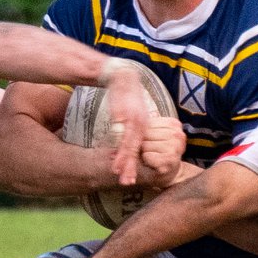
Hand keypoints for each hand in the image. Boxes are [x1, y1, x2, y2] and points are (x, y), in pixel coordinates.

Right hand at [103, 65, 165, 186]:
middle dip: (130, 166)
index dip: (135, 166)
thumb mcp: (133, 115)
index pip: (141, 150)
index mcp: (144, 126)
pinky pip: (120, 127)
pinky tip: (113, 150)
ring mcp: (132, 117)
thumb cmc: (126, 98)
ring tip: (117, 170)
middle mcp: (141, 123)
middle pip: (136, 149)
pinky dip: (117, 139)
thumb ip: (132, 131)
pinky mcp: (122, 110)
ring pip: (129, 140)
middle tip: (126, 182)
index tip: (130, 181)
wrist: (121, 76)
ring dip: (123, 157)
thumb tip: (129, 147)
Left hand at [133, 115, 186, 187]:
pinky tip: (152, 163)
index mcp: (173, 124)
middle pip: (145, 133)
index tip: (141, 139)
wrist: (172, 173)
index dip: (139, 132)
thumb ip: (144, 128)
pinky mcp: (170, 160)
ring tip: (150, 156)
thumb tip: (122, 125)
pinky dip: (146, 160)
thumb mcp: (154, 136)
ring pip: (145, 145)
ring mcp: (175, 147)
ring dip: (143, 153)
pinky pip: (147, 156)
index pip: (147, 122)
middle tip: (146, 150)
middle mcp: (176, 134)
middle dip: (140, 143)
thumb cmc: (160, 153)